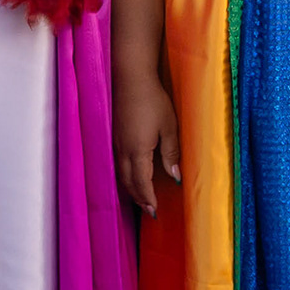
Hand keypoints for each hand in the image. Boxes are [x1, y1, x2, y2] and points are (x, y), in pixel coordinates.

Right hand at [117, 69, 180, 218]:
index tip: (155, 211)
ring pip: (121, 174)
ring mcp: (116, 144)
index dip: (148, 198)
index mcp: (137, 150)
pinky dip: (126, 177)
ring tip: (141, 199)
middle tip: (149, 210)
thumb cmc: (152, 100)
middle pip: (128, 182)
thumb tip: (175, 176)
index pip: (142, 182)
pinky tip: (132, 177)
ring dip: (131, 189)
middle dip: (139, 198)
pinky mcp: (115, 137)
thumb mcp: (169, 127)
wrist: (130, 78)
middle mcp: (123, 151)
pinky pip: (118, 164)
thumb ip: (171, 153)